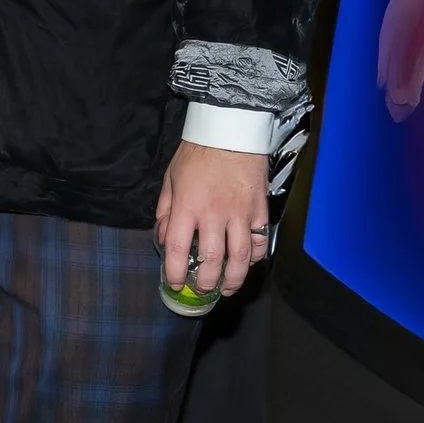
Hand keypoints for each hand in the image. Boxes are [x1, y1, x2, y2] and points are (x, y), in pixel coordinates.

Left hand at [153, 140, 268, 297]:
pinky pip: (260, 241)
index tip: (174, 284)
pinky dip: (255, 257)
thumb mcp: (170, 179)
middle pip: (212, 259)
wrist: (230, 132)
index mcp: (187, 206)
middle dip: (206, 282)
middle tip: (202, 290)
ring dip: (234, 278)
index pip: (177, 248)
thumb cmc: (196, 154)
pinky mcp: (259, 210)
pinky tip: (248, 264)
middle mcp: (213, 214)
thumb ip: (166, 210)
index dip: (175, 271)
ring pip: (240, 257)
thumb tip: (163, 235)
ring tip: (227, 289)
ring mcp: (240, 213)